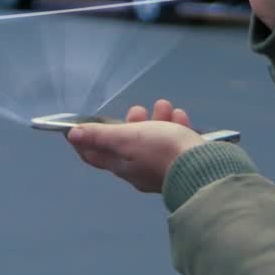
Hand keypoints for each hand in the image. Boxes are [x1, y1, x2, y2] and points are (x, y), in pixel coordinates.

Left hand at [66, 100, 204, 193]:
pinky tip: (180, 116)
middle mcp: (138, 169)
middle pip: (126, 143)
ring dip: (157, 119)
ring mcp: (159, 167)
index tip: (79, 124)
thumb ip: (100, 136)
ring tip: (165, 106)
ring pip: (152, 139)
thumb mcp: (126, 139)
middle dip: (130, 123)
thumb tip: (73, 135)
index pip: (94, 154)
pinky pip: (173, 142)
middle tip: (138, 109)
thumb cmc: (160, 150)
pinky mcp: (180, 162)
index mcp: (121, 165)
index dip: (84, 140)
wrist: (202, 168)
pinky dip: (175, 126)